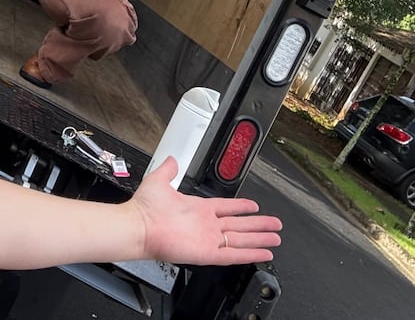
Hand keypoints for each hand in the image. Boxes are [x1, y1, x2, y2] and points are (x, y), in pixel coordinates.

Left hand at [128, 158, 281, 264]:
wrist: (139, 226)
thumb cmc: (145, 208)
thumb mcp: (159, 181)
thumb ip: (169, 169)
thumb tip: (173, 159)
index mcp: (199, 209)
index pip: (227, 208)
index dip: (242, 207)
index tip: (254, 206)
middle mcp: (206, 225)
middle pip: (240, 226)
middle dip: (258, 225)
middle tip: (275, 225)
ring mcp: (208, 239)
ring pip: (241, 240)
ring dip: (259, 239)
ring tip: (276, 239)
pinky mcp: (207, 253)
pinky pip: (233, 255)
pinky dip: (249, 254)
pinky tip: (263, 253)